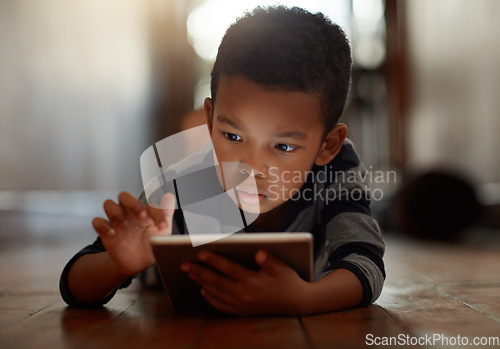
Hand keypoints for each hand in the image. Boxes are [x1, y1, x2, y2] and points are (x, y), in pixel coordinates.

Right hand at [92, 191, 175, 276]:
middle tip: (141, 217)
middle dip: (131, 203)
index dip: (156, 211)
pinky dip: (103, 226)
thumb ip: (166, 213)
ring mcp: (117, 221)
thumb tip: (169, 196)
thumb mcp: (162, 230)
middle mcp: (129, 212)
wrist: (139, 263)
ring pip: (108, 204)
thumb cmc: (152, 242)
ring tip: (125, 225)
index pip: (148, 201)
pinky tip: (113, 234)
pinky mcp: (106, 232)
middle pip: (124, 196)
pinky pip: (97, 222)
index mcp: (144, 210)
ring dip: (116, 212)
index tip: (163, 226)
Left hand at [180, 250, 309, 315]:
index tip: (199, 252)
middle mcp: (245, 295)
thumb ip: (268, 259)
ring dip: (201, 283)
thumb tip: (258, 252)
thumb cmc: (289, 281)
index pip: (228, 269)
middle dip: (198, 272)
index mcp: (253, 281)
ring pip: (216, 293)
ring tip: (189, 274)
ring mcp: (242, 305)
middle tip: (183, 264)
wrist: (298, 303)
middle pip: (216, 282)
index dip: (213, 260)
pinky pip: (222, 306)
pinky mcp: (243, 312)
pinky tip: (204, 291)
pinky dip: (211, 298)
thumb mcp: (282, 267)